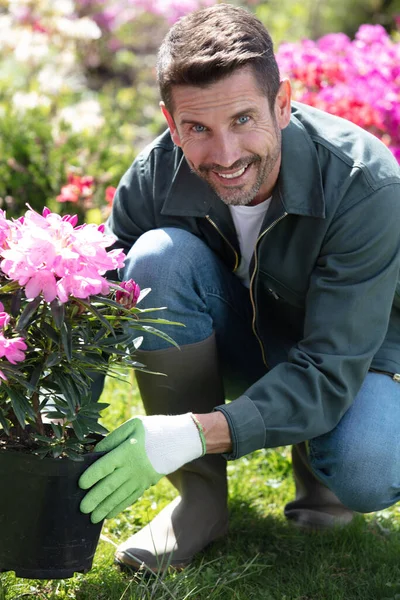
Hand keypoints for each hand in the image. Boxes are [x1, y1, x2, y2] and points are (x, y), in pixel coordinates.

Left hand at [79, 413, 203, 522]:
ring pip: (119, 496)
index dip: (91, 476)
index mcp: (126, 451)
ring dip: (105, 508)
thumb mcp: (133, 425)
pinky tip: (109, 514)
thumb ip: (113, 438)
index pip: (104, 466)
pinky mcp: (146, 483)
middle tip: (82, 509)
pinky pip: (131, 498)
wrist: (181, 440)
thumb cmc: (154, 429)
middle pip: (109, 486)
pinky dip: (119, 507)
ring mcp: (140, 478)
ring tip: (92, 518)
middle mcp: (132, 467)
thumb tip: (96, 451)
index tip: (80, 484)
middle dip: (94, 499)